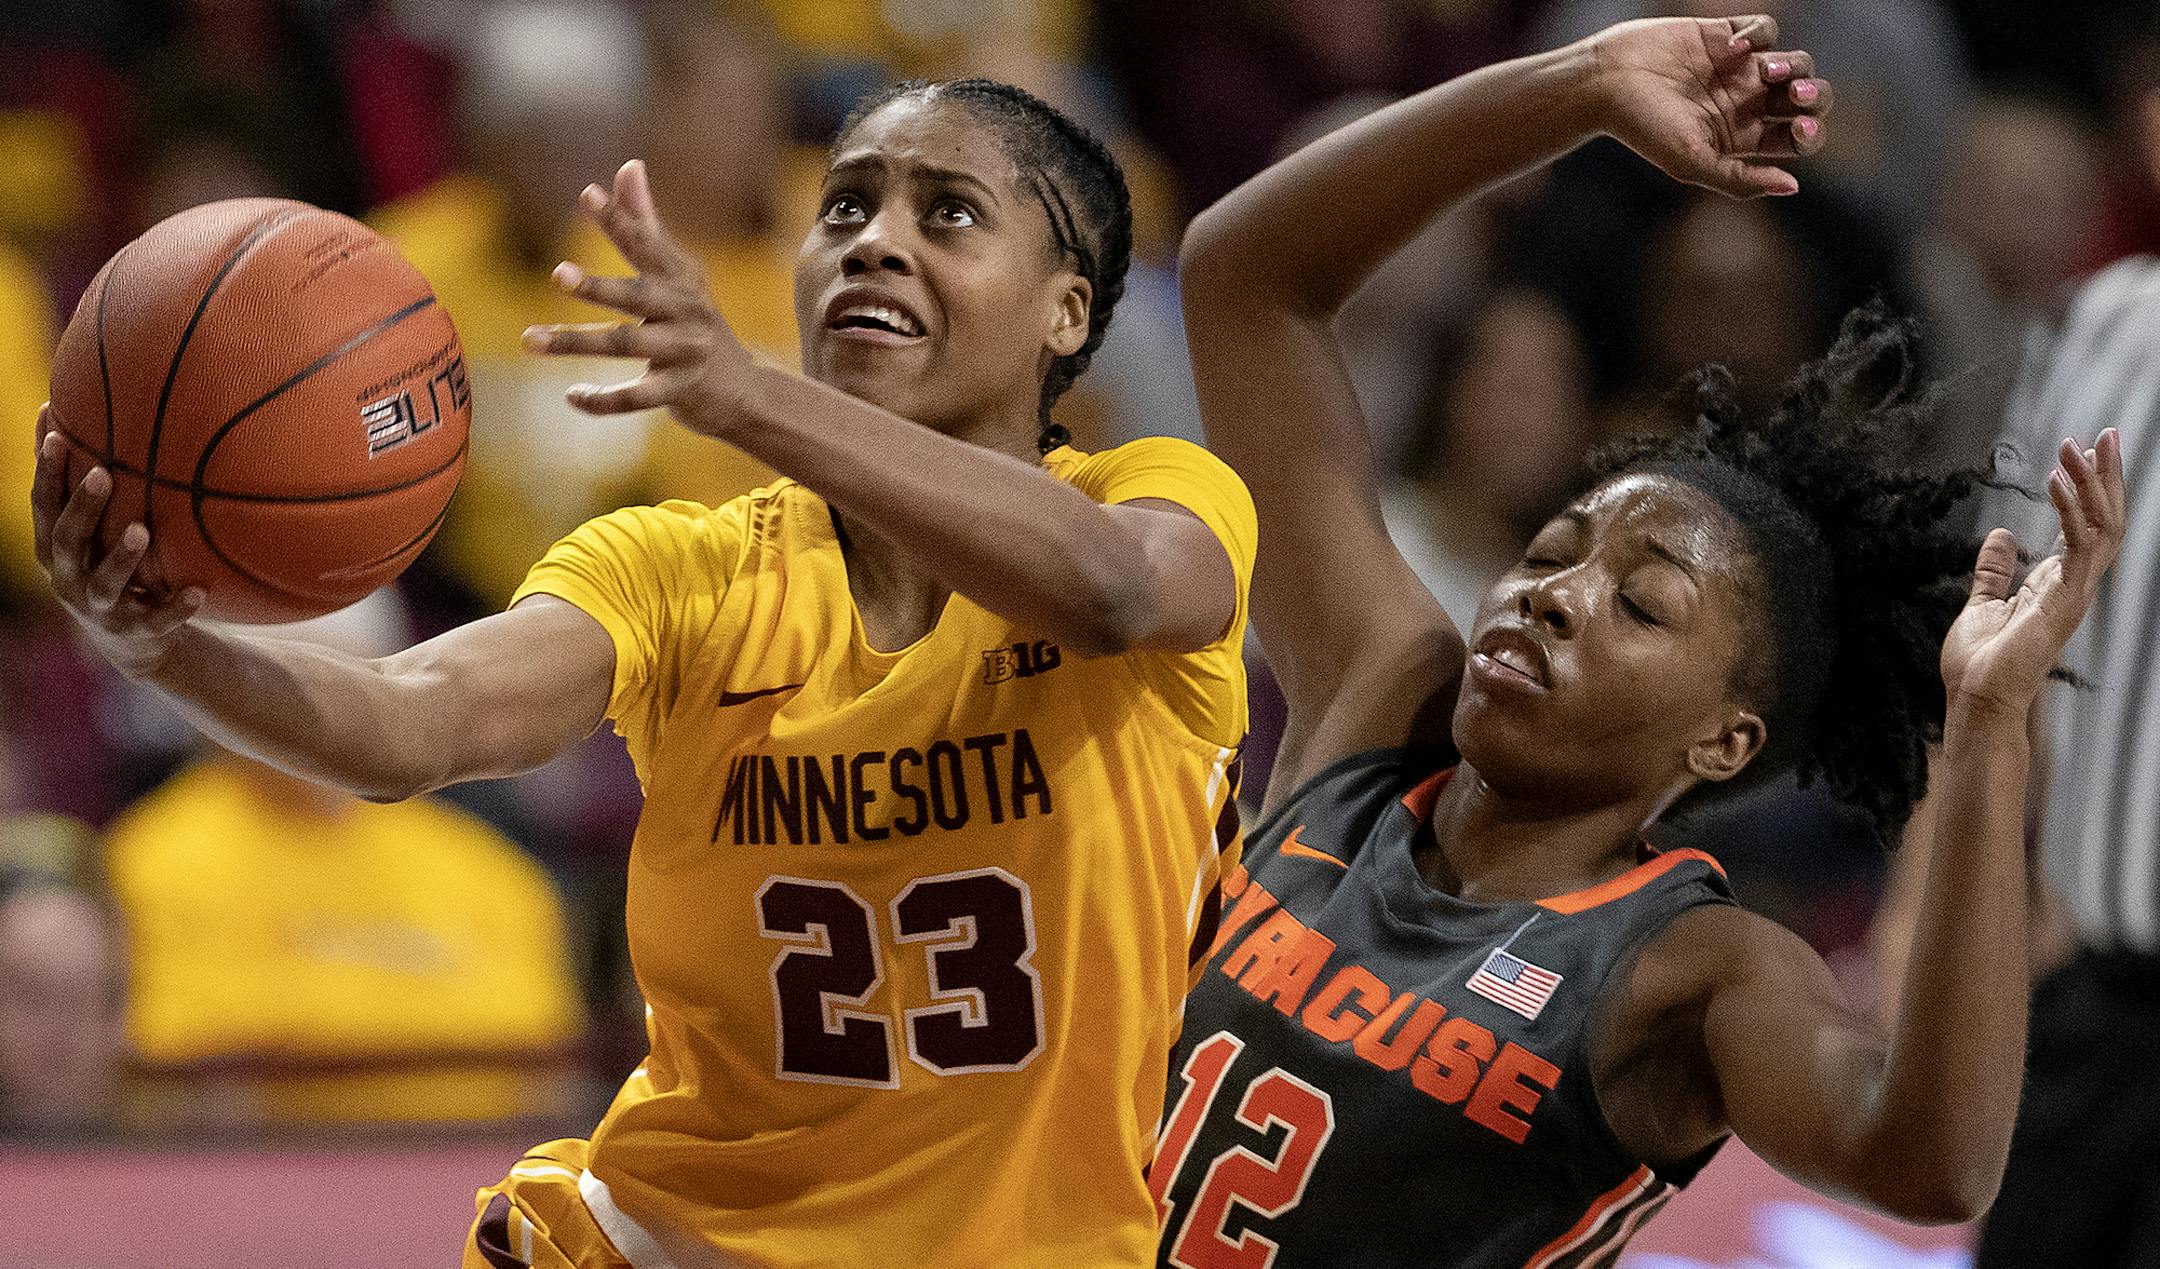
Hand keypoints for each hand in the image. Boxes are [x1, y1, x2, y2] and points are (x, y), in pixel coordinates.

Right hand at [29, 407, 204, 675]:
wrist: (131, 642)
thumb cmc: (107, 564)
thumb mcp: (91, 531)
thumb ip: (84, 483)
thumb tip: (67, 410)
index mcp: (55, 548)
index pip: (43, 505)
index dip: (47, 472)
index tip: (59, 434)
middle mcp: (70, 578)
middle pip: (66, 541)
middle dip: (82, 508)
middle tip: (104, 475)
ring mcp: (102, 608)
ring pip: (106, 584)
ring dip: (122, 557)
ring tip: (141, 531)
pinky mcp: (138, 633)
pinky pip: (158, 621)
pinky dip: (176, 607)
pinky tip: (199, 591)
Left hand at [522, 159, 754, 433]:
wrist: (745, 390)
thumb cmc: (696, 324)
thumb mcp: (678, 274)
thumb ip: (646, 223)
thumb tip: (629, 165)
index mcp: (680, 278)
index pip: (646, 243)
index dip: (619, 219)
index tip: (587, 194)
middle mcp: (686, 311)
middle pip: (637, 296)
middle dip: (599, 286)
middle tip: (558, 273)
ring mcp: (685, 352)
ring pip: (626, 345)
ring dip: (576, 342)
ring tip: (530, 339)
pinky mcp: (681, 391)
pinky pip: (638, 397)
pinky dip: (604, 400)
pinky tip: (572, 396)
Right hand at [1589, 14, 1830, 198]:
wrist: (1604, 82)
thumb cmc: (1642, 128)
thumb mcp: (1691, 163)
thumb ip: (1740, 179)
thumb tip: (1792, 187)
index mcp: (1743, 139)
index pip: (1797, 139)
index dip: (1809, 134)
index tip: (1796, 129)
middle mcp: (1746, 104)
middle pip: (1808, 100)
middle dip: (1813, 96)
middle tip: (1795, 94)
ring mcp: (1739, 68)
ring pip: (1795, 62)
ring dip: (1792, 65)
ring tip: (1764, 70)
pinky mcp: (1724, 33)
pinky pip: (1766, 29)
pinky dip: (1758, 35)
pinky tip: (1730, 48)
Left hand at [1942, 430, 2126, 715]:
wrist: (1976, 700)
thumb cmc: (1980, 663)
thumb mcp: (1981, 603)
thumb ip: (1993, 571)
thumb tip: (1999, 536)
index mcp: (2058, 583)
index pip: (2088, 526)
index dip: (2092, 489)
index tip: (2088, 450)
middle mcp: (2075, 585)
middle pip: (2107, 519)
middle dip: (2108, 476)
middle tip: (2108, 433)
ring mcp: (2075, 593)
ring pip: (2103, 526)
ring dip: (2091, 483)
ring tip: (2074, 446)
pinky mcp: (2065, 600)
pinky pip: (2080, 545)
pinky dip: (2071, 509)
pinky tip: (2056, 481)